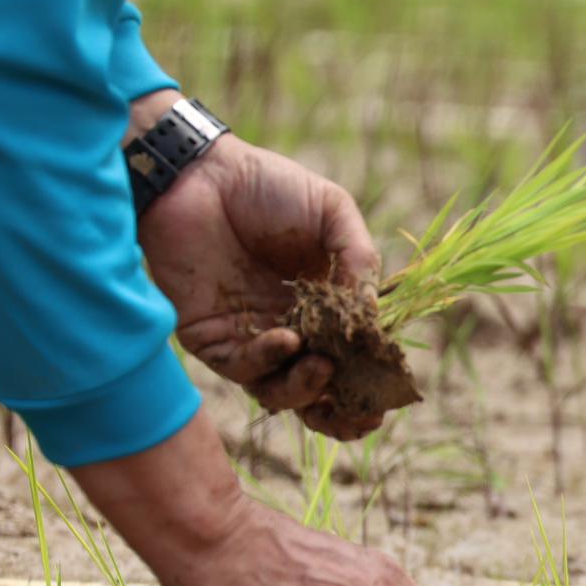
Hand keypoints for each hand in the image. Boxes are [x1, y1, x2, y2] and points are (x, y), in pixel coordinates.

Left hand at [134, 92, 382, 439]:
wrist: (198, 172)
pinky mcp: (210, 337)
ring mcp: (249, 337)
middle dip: (340, 413)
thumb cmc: (267, 186)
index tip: (387, 394)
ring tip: (322, 366)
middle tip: (359, 410)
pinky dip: (267, 361)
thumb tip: (373, 318)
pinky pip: (241, 368)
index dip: (368, 386)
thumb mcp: (333, 213)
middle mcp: (288, 330)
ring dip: (305, 389)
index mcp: (322, 308)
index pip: (350, 361)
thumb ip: (360, 260)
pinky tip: (286, 340)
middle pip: (318, 393)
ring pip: (280, 391)